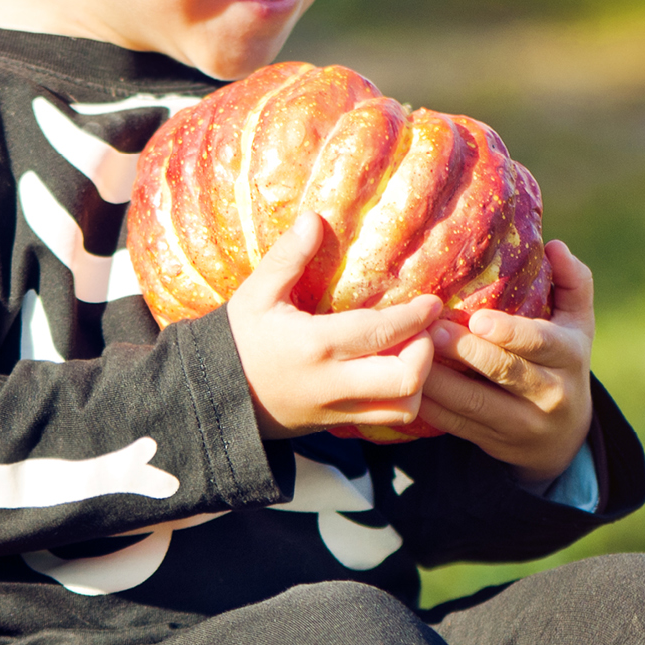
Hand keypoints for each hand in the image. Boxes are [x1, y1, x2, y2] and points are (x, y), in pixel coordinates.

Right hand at [227, 212, 441, 438]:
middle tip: (422, 331)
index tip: (431, 302)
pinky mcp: (334, 424)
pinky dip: (401, 399)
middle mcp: (332, 382)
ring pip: (402, 409)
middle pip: (404, 380)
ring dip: (419, 382)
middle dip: (426, 353)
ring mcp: (335, 409)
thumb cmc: (236, 339)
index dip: (414, 317)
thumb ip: (287, 257)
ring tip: (411, 353)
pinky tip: (395, 372)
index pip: (380, 332)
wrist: (212, 395)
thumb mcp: (256, 294)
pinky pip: (384, 420)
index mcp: (315, 345)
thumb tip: (313, 219)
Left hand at [419, 241, 596, 485]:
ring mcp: (520, 424)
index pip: (540, 343)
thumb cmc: (563, 362)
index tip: (478, 318)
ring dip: (438, 381)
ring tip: (409, 355)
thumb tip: (554, 245)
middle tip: (430, 330)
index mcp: (569, 357)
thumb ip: (573, 282)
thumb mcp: (579, 324)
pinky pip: (457, 426)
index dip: (509, 332)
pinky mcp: (492, 441)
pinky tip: (407, 387)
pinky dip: (430, 408)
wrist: (563, 437)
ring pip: (474, 404)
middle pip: (503, 372)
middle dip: (464, 352)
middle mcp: (549, 393)